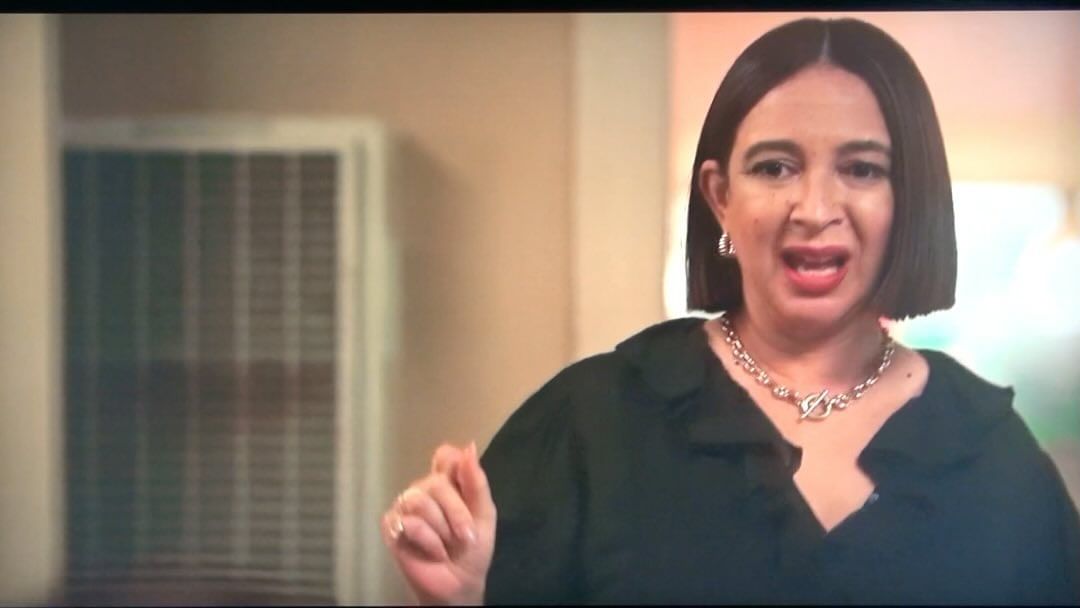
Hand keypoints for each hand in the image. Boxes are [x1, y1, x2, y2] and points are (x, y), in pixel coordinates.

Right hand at [382, 442, 496, 604]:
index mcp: (448, 482)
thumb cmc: (472, 549)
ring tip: (447, 546)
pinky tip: (434, 552)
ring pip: (420, 501)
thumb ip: (476, 483)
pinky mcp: (392, 525)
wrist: (459, 583)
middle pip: (436, 481)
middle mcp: (424, 489)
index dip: (455, 467)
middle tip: (466, 536)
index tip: (466, 487)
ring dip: (442, 530)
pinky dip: (429, 541)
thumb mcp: (484, 515)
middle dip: (457, 513)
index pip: (445, 455)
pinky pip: (409, 523)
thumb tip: (468, 448)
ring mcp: (405, 506)